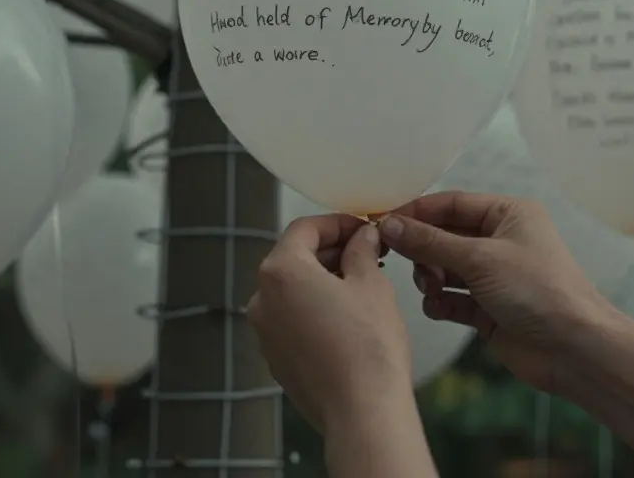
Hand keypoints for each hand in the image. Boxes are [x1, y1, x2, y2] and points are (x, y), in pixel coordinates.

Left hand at [247, 214, 413, 433]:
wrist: (361, 411)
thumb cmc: (367, 346)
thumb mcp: (371, 284)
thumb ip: (360, 251)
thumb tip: (362, 236)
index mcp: (280, 272)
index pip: (304, 229)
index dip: (337, 223)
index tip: (362, 226)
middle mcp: (262, 300)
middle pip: (294, 259)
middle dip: (331, 252)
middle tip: (366, 252)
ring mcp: (264, 332)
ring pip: (292, 292)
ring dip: (323, 281)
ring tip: (361, 284)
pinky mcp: (275, 359)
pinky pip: (292, 321)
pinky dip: (314, 310)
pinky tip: (347, 317)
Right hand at [379, 191, 613, 395]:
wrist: (574, 349)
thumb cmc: (537, 291)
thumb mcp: (479, 258)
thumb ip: (430, 242)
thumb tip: (388, 224)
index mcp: (508, 214)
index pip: (451, 203)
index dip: (417, 212)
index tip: (382, 223)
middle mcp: (501, 241)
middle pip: (444, 236)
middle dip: (423, 250)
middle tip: (407, 263)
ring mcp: (494, 277)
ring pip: (445, 268)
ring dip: (432, 277)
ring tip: (434, 289)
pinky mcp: (489, 309)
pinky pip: (452, 298)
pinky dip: (441, 302)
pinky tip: (439, 308)